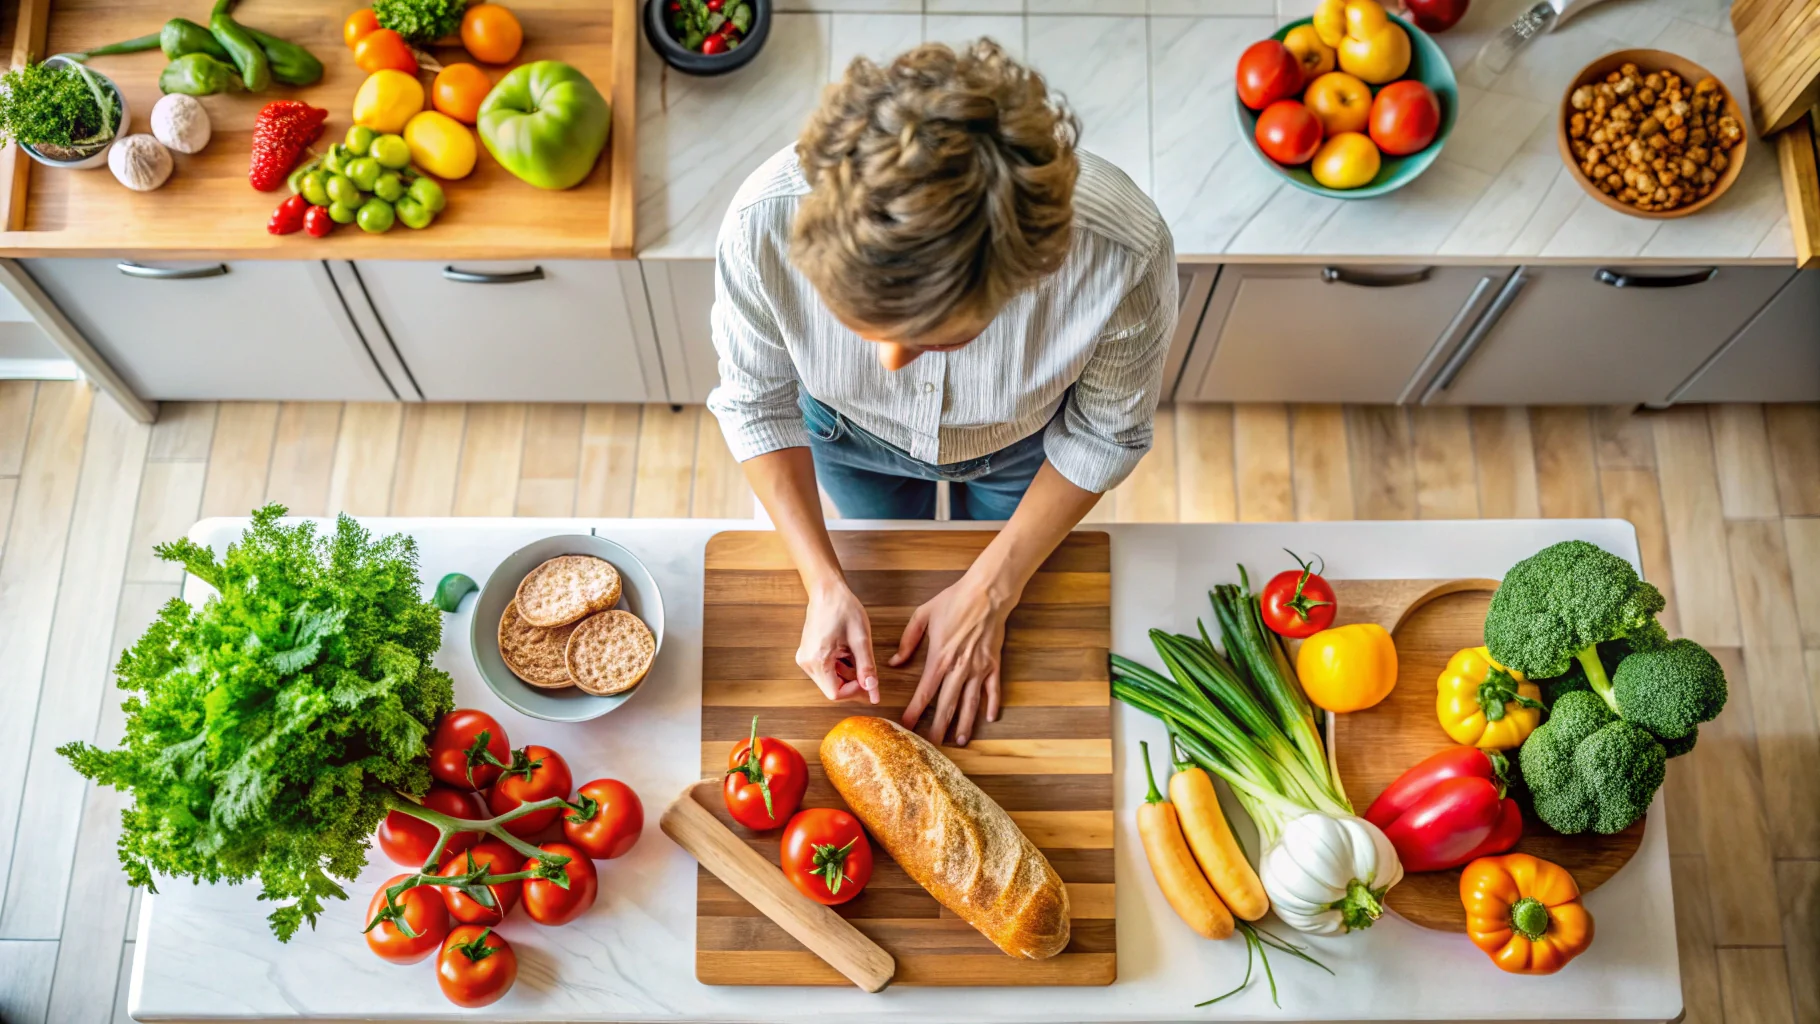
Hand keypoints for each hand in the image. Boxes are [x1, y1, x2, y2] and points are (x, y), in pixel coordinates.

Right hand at [796, 582, 879, 703]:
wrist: (827, 591)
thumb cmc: (843, 609)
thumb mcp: (861, 639)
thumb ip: (866, 668)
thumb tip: (873, 693)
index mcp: (817, 660)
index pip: (836, 694)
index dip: (855, 692)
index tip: (868, 681)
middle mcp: (807, 663)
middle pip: (832, 689)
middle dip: (853, 684)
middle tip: (869, 672)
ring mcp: (805, 659)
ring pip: (830, 681)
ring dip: (847, 675)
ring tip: (857, 655)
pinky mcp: (807, 654)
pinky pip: (825, 670)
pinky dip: (840, 668)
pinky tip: (848, 653)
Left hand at [892, 571, 1013, 745]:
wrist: (987, 593)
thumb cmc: (954, 600)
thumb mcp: (923, 615)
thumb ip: (908, 641)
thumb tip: (895, 661)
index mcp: (940, 657)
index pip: (925, 692)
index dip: (915, 711)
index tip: (907, 725)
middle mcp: (960, 668)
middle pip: (948, 704)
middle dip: (939, 727)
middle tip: (933, 745)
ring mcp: (979, 668)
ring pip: (971, 702)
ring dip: (965, 723)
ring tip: (960, 740)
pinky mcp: (994, 664)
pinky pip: (993, 689)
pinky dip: (992, 704)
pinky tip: (990, 718)